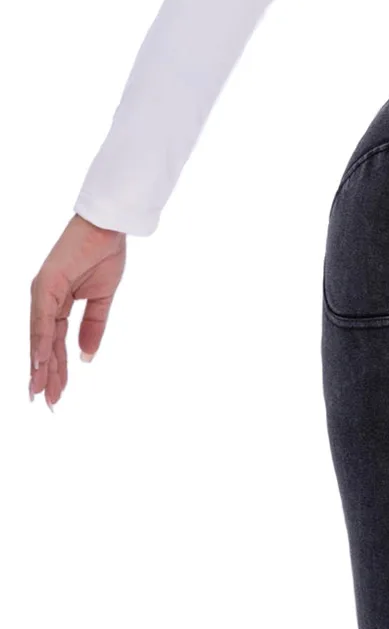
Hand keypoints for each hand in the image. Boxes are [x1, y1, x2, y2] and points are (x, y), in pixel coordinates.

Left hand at [29, 213, 125, 408]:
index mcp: (56, 303)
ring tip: (40, 391)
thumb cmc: (104, 253)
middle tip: (47, 402)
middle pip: (44, 344)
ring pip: (40, 337)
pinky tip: (41, 362)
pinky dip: (41, 341)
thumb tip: (87, 356)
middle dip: (47, 374)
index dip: (56, 366)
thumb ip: (94, 325)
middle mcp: (44, 301)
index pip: (55, 341)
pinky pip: (43, 319)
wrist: (108, 227)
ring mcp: (42, 293)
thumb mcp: (102, 297)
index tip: (57, 391)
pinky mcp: (45, 285)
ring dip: (41, 365)